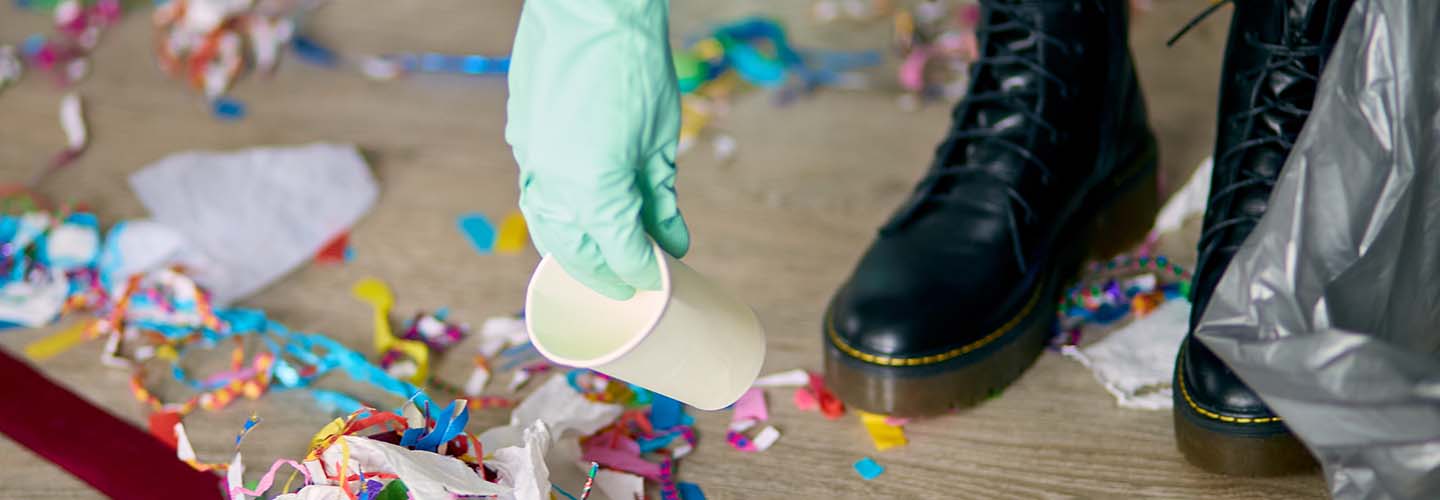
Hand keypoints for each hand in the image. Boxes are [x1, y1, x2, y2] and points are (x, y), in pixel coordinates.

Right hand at [506, 0, 688, 299]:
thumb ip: (661, 198)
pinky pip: (536, 189)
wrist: (589, 7)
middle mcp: (553, 184)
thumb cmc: (635, 67)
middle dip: (603, 274)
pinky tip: (576, 211)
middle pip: (575, 251)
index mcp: (594, 190)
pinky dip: (556, 210)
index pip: (620, 252)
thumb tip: (673, 242)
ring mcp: (530, 161)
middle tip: (628, 286)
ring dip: (572, 248)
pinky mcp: (522, 137)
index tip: (658, 280)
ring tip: (599, 259)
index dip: (642, 272)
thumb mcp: (661, 140)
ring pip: (546, 224)